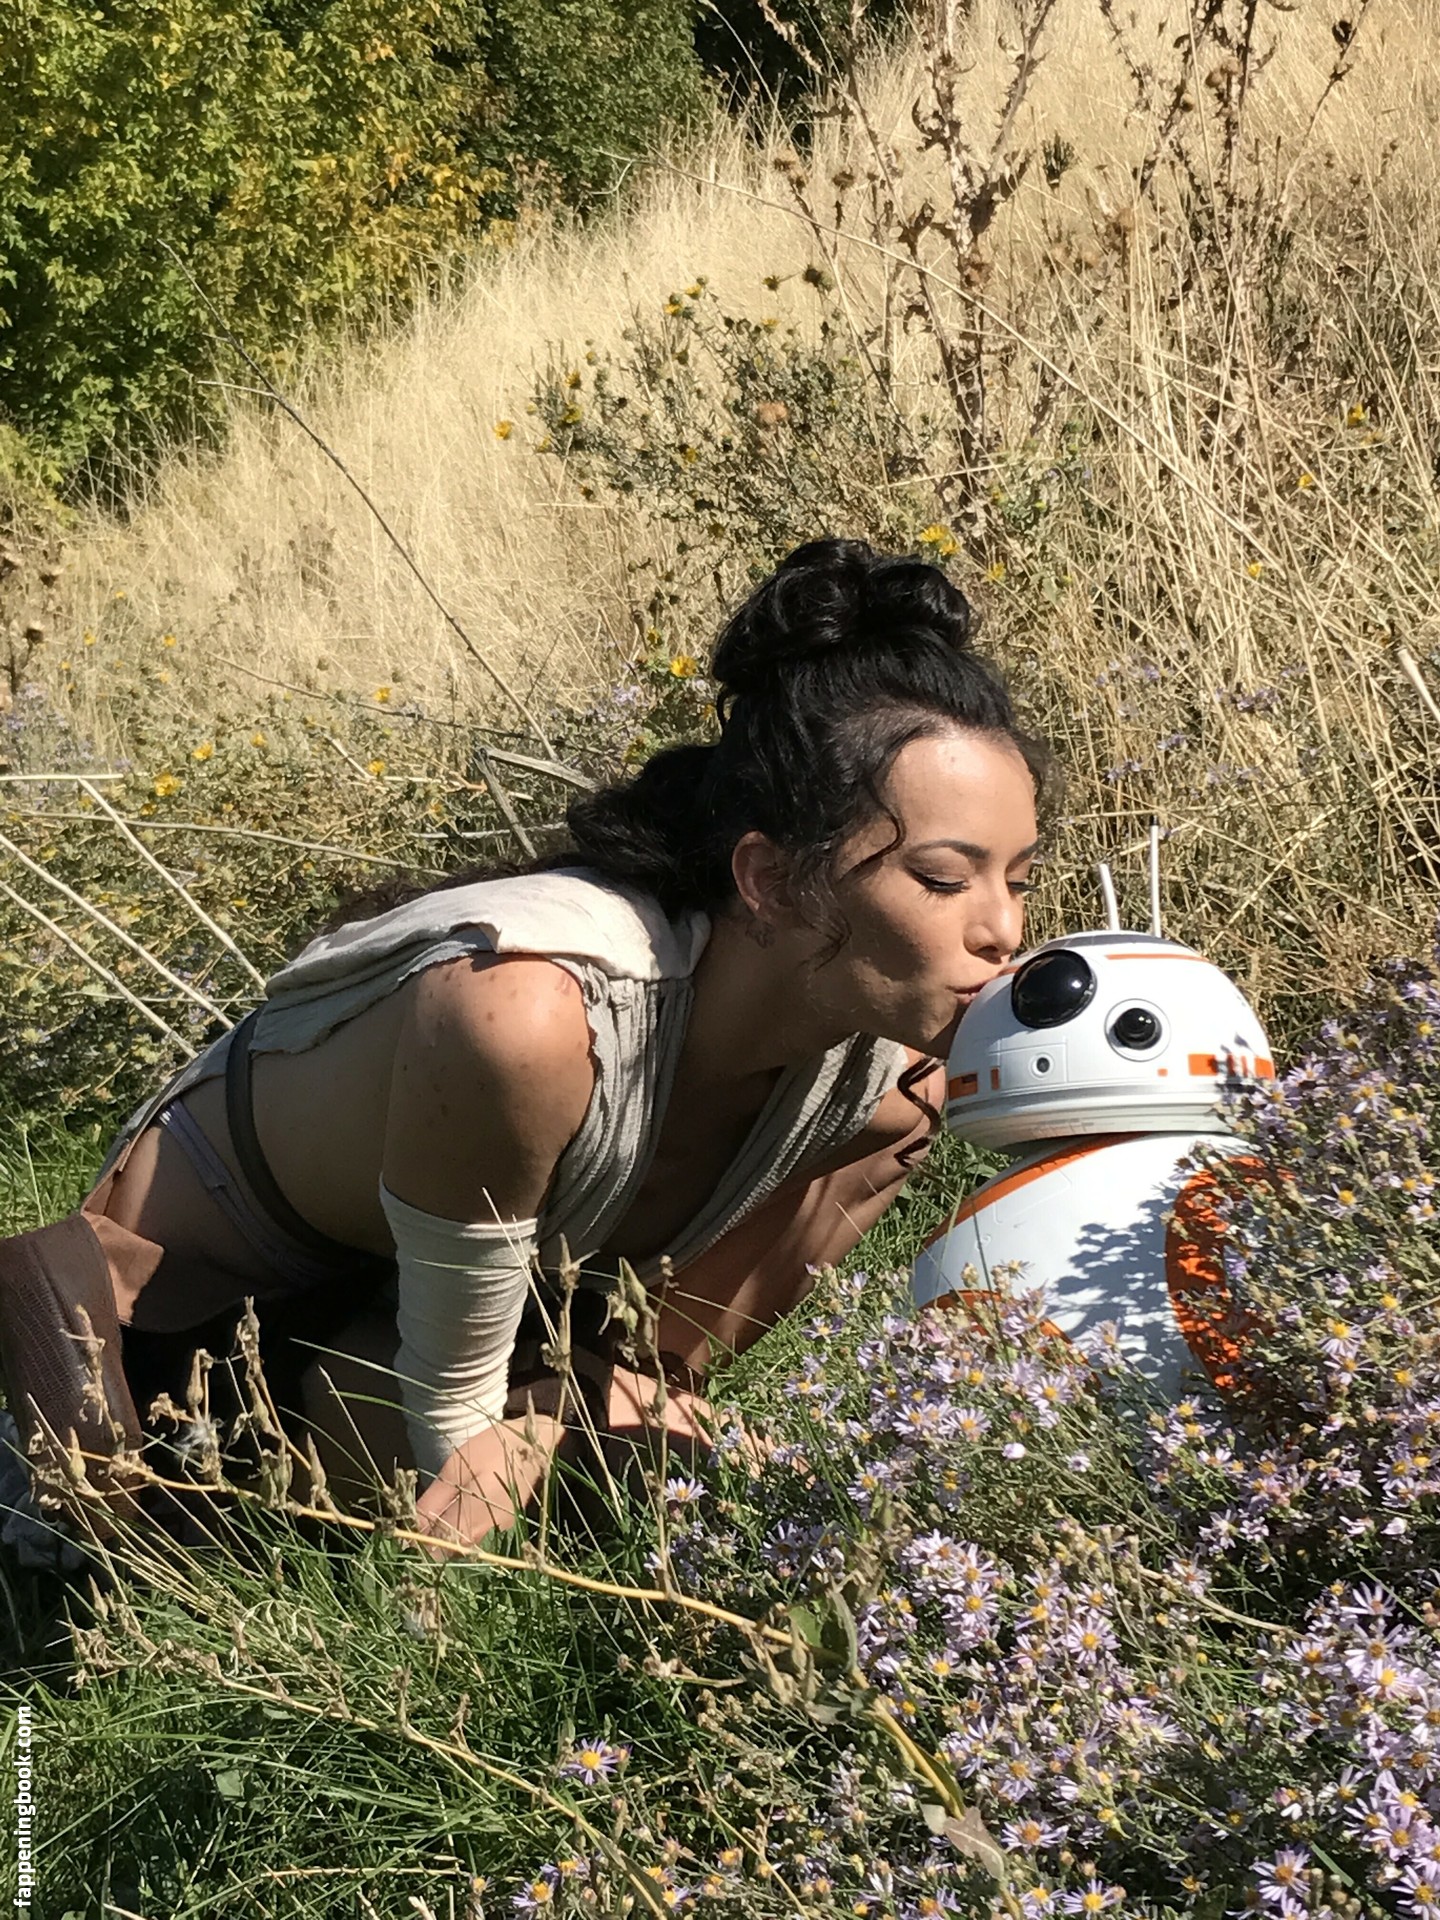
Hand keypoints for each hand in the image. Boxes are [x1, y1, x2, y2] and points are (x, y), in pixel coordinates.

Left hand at [413, 1412, 565, 1553]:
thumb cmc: (493, 1448)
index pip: (436, 1548)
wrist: (535, 1440)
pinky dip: (464, 1526)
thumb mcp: (455, 1467)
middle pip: (451, 1550)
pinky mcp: (507, 1524)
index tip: (406, 1533)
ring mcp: (500, 1530)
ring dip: (447, 1534)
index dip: (418, 1544)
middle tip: (420, 1520)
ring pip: (464, 1543)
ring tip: (437, 1512)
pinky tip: (460, 1507)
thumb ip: (433, 1501)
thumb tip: (411, 1528)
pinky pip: (479, 1533)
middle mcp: (487, 1532)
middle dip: (432, 1539)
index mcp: (472, 1519)